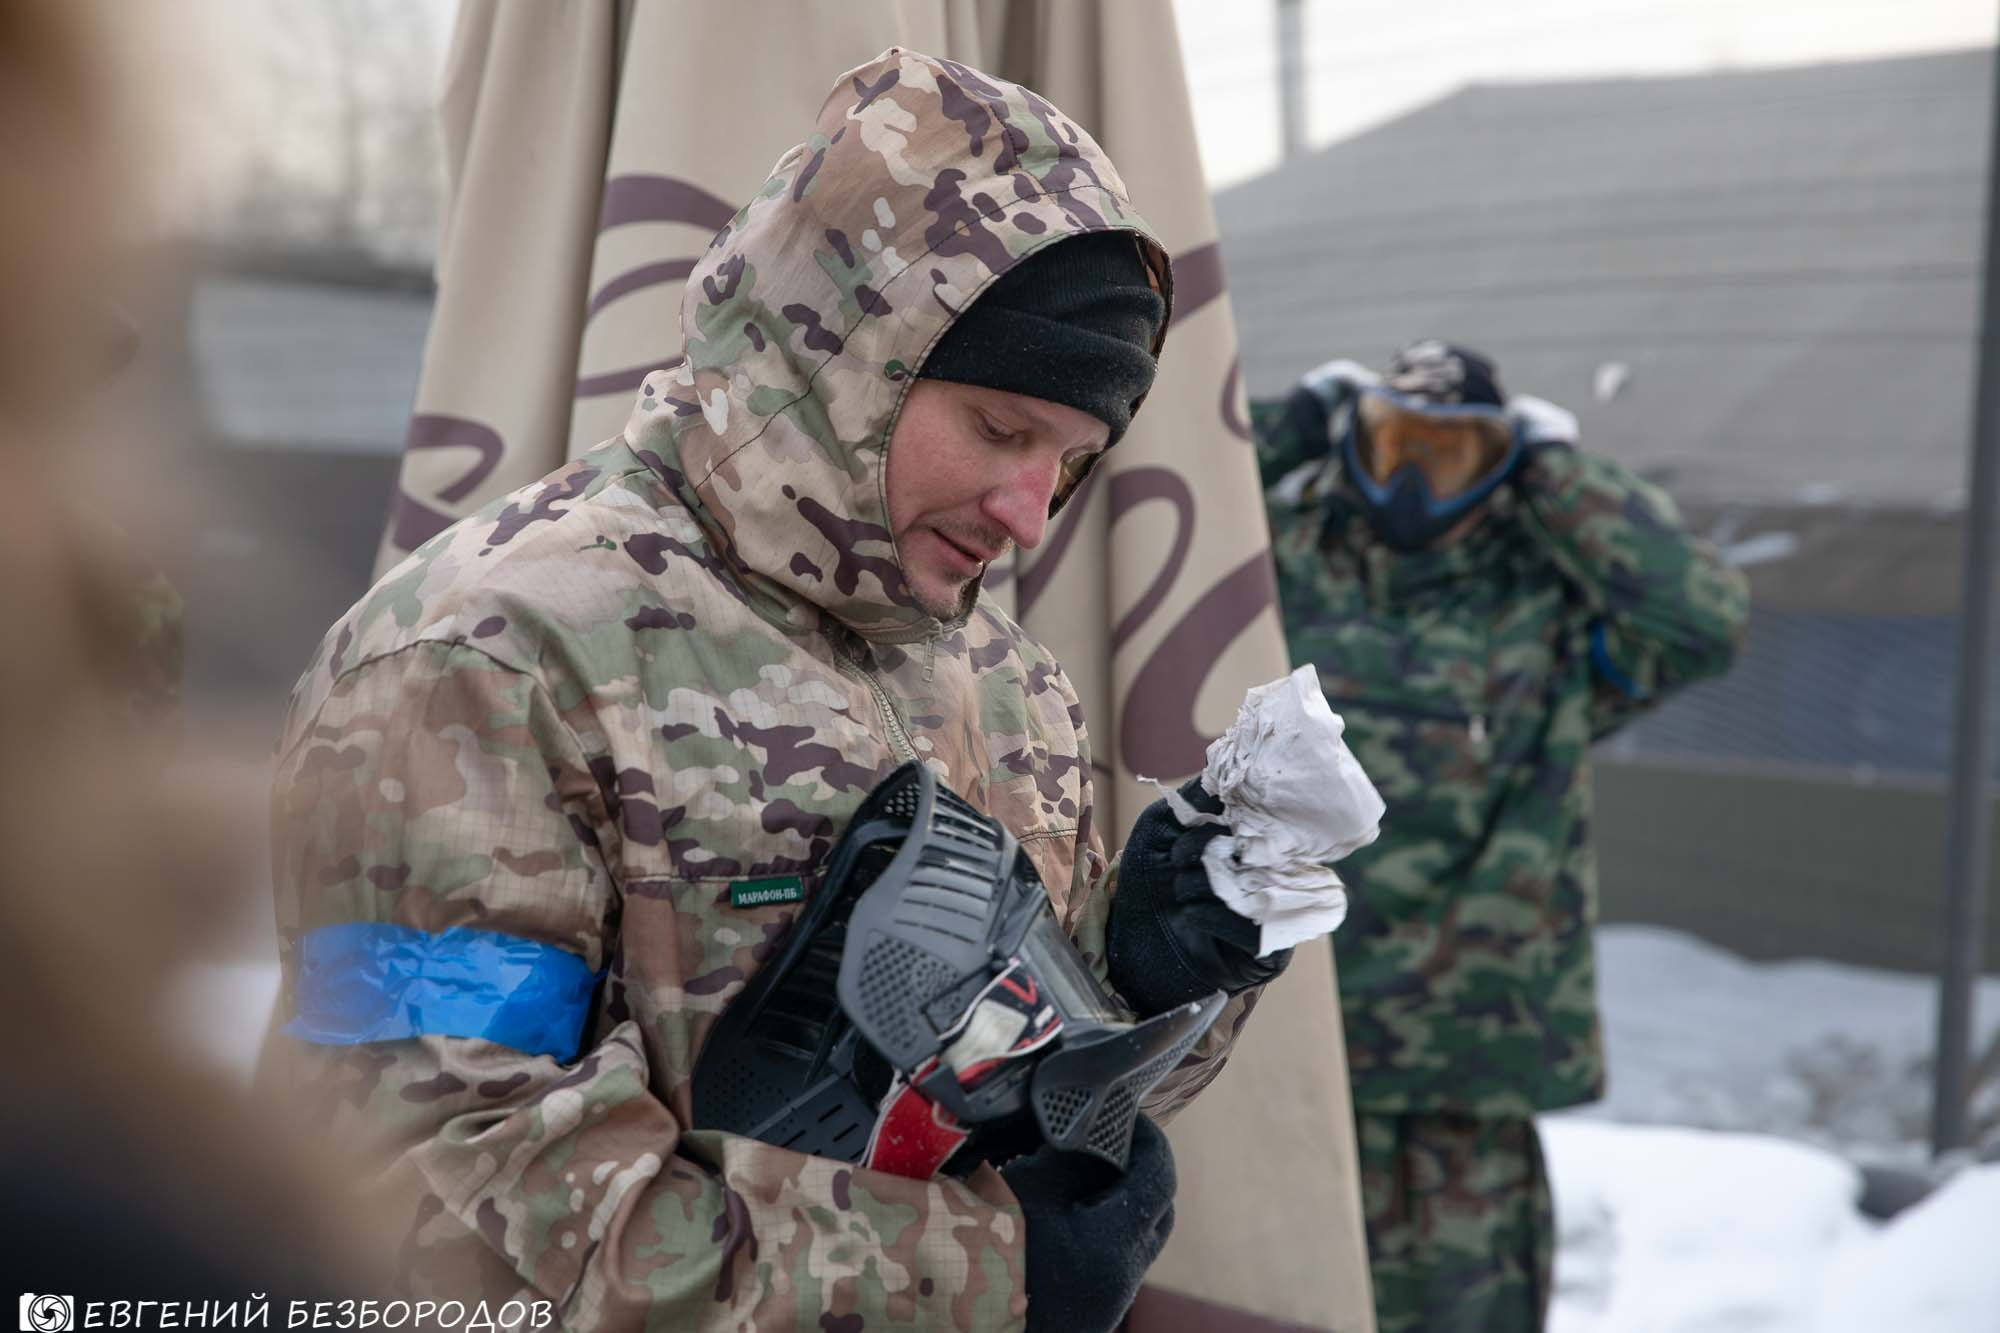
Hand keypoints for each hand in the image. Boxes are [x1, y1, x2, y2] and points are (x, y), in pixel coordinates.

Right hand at [1002, 1114, 1176, 1332]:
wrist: (969, 1319)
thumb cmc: (993, 1254)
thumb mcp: (1032, 1190)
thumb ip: (1073, 1159)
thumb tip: (1094, 1137)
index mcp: (1118, 1245)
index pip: (1160, 1178)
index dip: (1150, 1138)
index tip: (1128, 1116)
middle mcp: (1125, 1276)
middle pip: (1156, 1211)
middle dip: (1140, 1169)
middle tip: (1111, 1141)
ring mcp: (1109, 1298)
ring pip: (1133, 1237)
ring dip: (1117, 1201)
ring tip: (1082, 1172)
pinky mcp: (1089, 1307)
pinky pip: (1111, 1258)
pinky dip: (1099, 1228)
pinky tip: (1065, 1210)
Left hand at [1106, 778, 1291, 1015]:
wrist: (1129, 944)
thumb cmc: (1148, 880)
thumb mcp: (1161, 827)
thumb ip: (1194, 797)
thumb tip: (1225, 764)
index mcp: (1254, 843)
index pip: (1272, 817)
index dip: (1244, 811)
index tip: (1213, 815)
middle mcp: (1274, 875)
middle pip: (1265, 848)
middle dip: (1214, 847)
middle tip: (1180, 856)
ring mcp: (1276, 914)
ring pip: (1259, 886)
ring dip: (1210, 883)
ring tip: (1179, 886)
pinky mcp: (1269, 952)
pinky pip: (1255, 929)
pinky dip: (1215, 916)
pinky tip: (1190, 913)